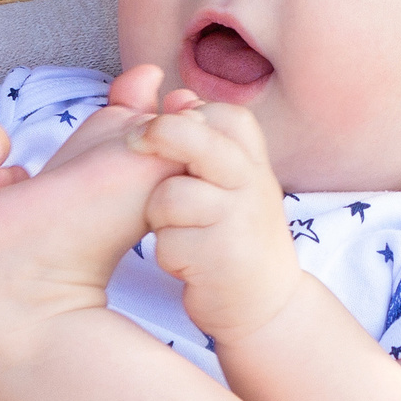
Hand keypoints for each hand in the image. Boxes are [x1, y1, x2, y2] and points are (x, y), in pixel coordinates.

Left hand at [126, 96, 303, 342]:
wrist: (267, 304)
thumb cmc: (236, 235)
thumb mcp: (232, 182)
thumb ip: (206, 141)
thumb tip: (176, 96)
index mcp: (254, 162)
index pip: (220, 115)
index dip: (185, 117)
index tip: (163, 130)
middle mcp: (252, 184)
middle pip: (192, 139)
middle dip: (157, 136)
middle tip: (133, 142)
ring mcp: (238, 220)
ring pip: (168, 196)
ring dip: (160, 217)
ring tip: (178, 231)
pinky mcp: (219, 258)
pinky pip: (167, 242)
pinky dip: (168, 254)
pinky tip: (189, 264)